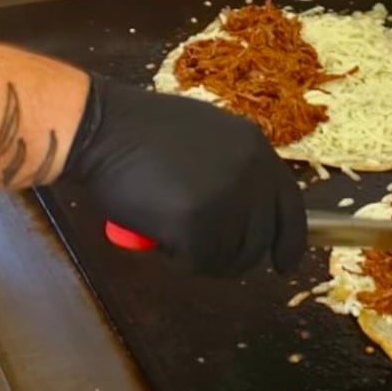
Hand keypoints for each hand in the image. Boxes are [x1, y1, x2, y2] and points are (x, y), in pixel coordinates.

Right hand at [59, 75, 305, 277]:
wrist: (101, 127)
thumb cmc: (142, 131)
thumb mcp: (207, 136)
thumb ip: (233, 169)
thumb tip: (245, 213)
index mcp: (255, 147)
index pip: (289, 206)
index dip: (289, 240)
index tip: (285, 264)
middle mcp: (250, 173)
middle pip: (259, 241)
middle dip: (234, 256)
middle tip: (201, 249)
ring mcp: (225, 200)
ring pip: (229, 258)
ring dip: (200, 255)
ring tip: (170, 226)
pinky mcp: (196, 226)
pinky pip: (197, 263)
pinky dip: (174, 257)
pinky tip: (156, 230)